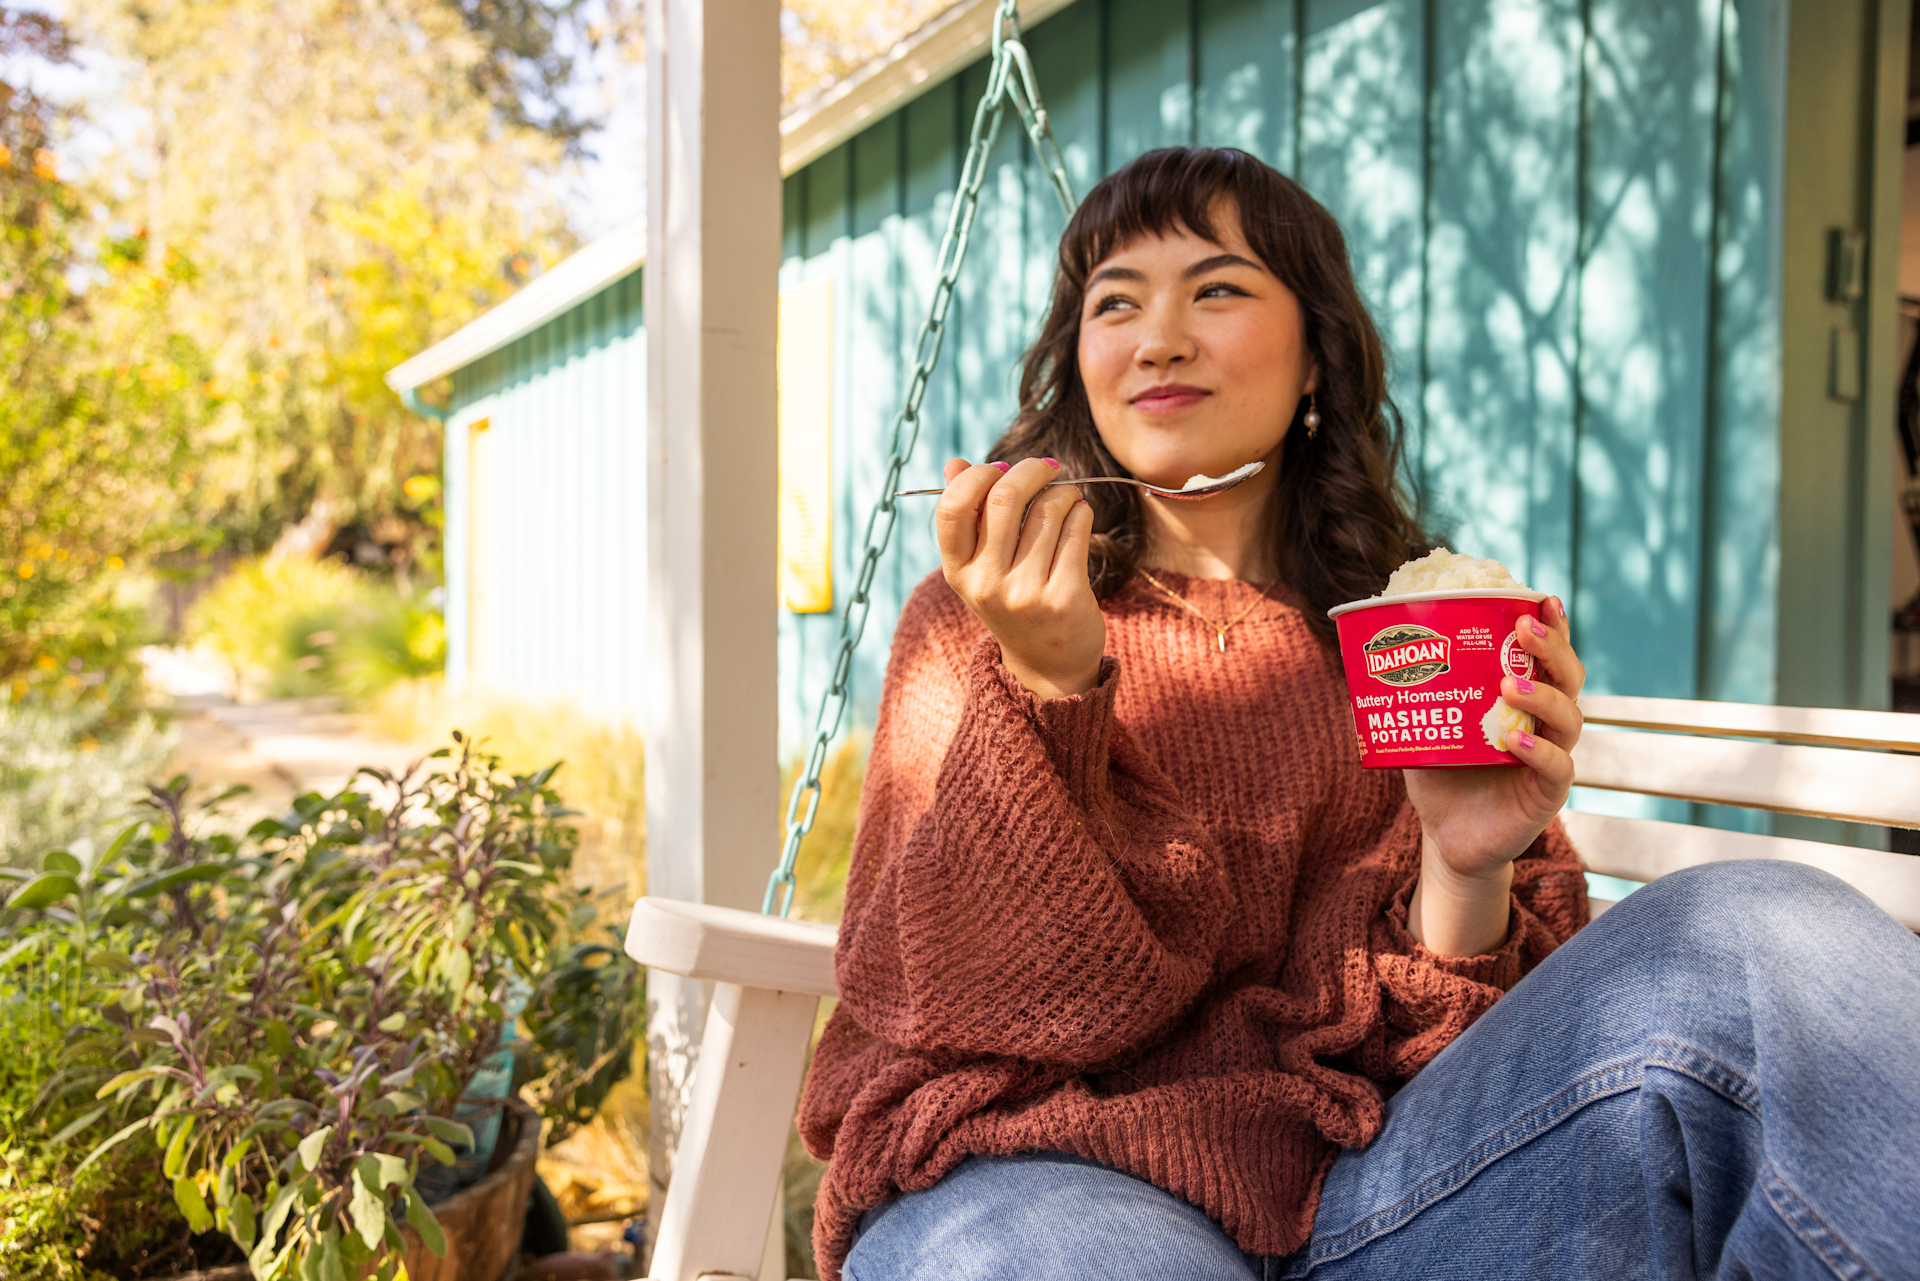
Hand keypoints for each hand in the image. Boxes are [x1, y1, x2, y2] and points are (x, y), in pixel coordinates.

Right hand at [935, 456, 1104, 698]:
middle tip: (1047, 469)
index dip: (978, 475)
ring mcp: (1025, 592)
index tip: (1001, 469)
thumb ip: (967, 514)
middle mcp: (987, 583)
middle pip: (1005, 497)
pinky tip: (1079, 517)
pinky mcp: (1064, 595)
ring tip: (1067, 500)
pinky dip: (1081, 511)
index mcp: (958, 570)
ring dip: (1063, 493)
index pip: (953, 506)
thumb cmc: (1013, 598)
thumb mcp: (980, 565)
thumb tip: (954, 463)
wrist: (1049, 664)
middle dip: (1031, 470)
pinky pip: (1076, 527)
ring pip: (1049, 508)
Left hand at [1403, 595, 1584, 954]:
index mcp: (1524, 699)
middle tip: (1524, 628)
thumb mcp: (1424, 725)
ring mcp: (1551, 758)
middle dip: (1552, 648)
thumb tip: (1369, 649)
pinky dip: (1539, 753)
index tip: (1540, 598)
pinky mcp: (1547, 795)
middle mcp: (1546, 724)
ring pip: (1568, 719)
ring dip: (1542, 696)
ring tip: (1509, 684)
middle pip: (1568, 678)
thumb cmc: (1442, 774)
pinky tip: (1515, 743)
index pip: (1547, 656)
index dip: (1551, 626)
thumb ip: (1412, 693)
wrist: (1448, 838)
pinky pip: (1556, 769)